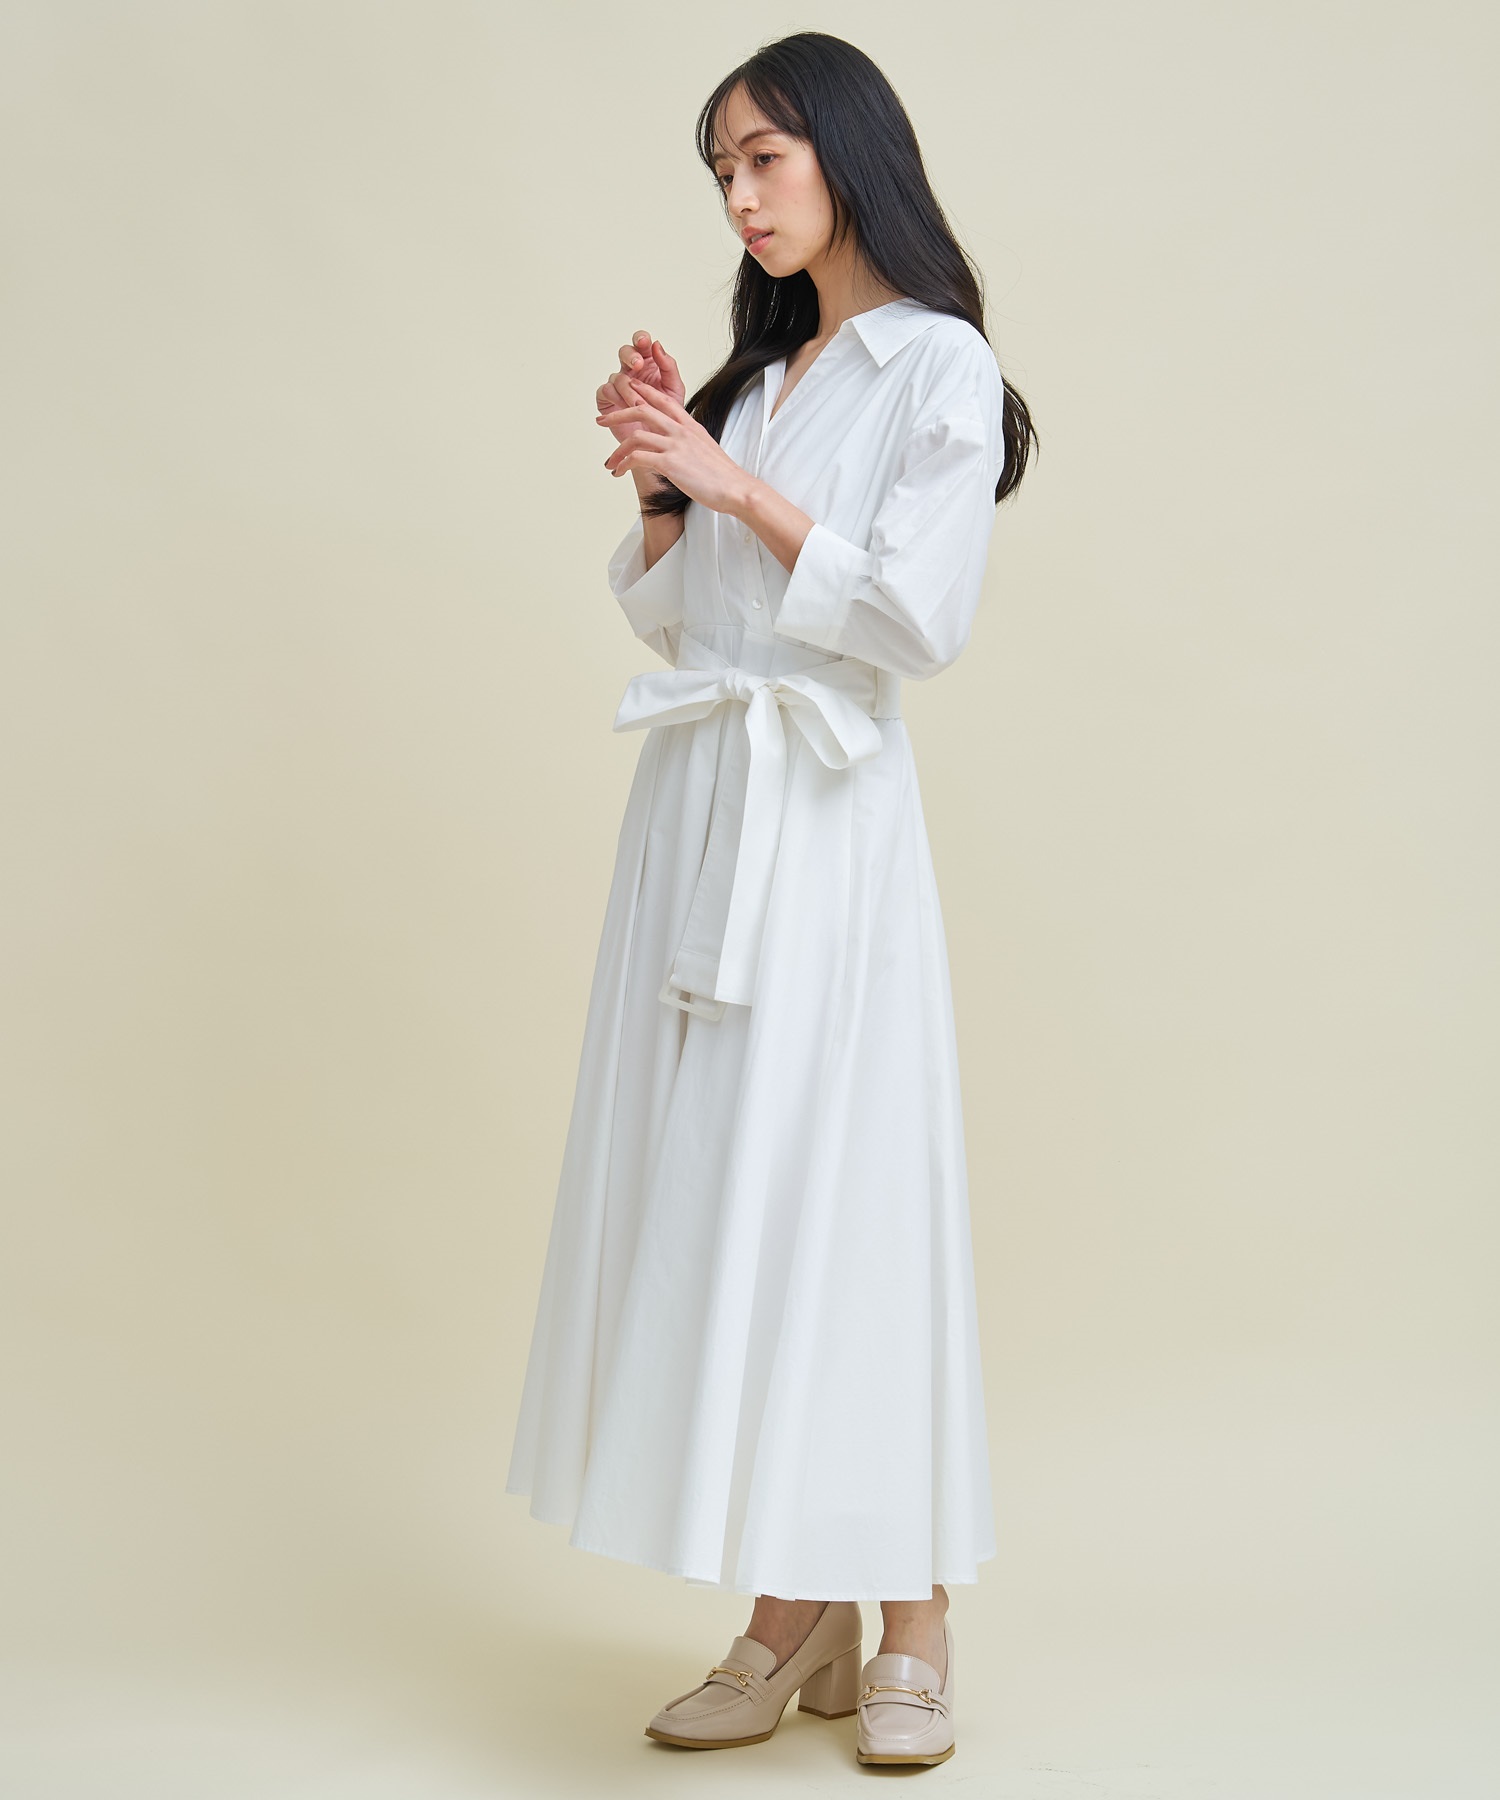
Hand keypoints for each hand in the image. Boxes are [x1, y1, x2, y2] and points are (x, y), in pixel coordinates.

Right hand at [595, 329, 686, 443]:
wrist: (660, 440)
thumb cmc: (668, 414)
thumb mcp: (674, 388)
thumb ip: (668, 365)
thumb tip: (657, 345)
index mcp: (649, 363)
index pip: (641, 343)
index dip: (640, 338)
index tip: (644, 342)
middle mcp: (631, 371)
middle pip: (624, 352)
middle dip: (631, 356)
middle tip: (638, 365)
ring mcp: (618, 385)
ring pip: (617, 375)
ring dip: (629, 388)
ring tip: (639, 403)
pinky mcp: (607, 400)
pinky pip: (606, 391)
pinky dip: (616, 398)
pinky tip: (625, 407)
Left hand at [595, 378, 751, 513]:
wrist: (736, 489)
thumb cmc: (723, 476)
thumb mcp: (706, 451)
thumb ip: (690, 444)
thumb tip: (679, 451)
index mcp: (690, 425)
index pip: (662, 400)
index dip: (643, 392)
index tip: (628, 391)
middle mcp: (681, 430)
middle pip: (642, 410)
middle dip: (618, 414)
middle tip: (602, 421)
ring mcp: (675, 445)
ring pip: (635, 435)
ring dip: (617, 450)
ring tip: (609, 462)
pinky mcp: (670, 463)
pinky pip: (638, 458)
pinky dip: (624, 464)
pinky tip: (620, 472)